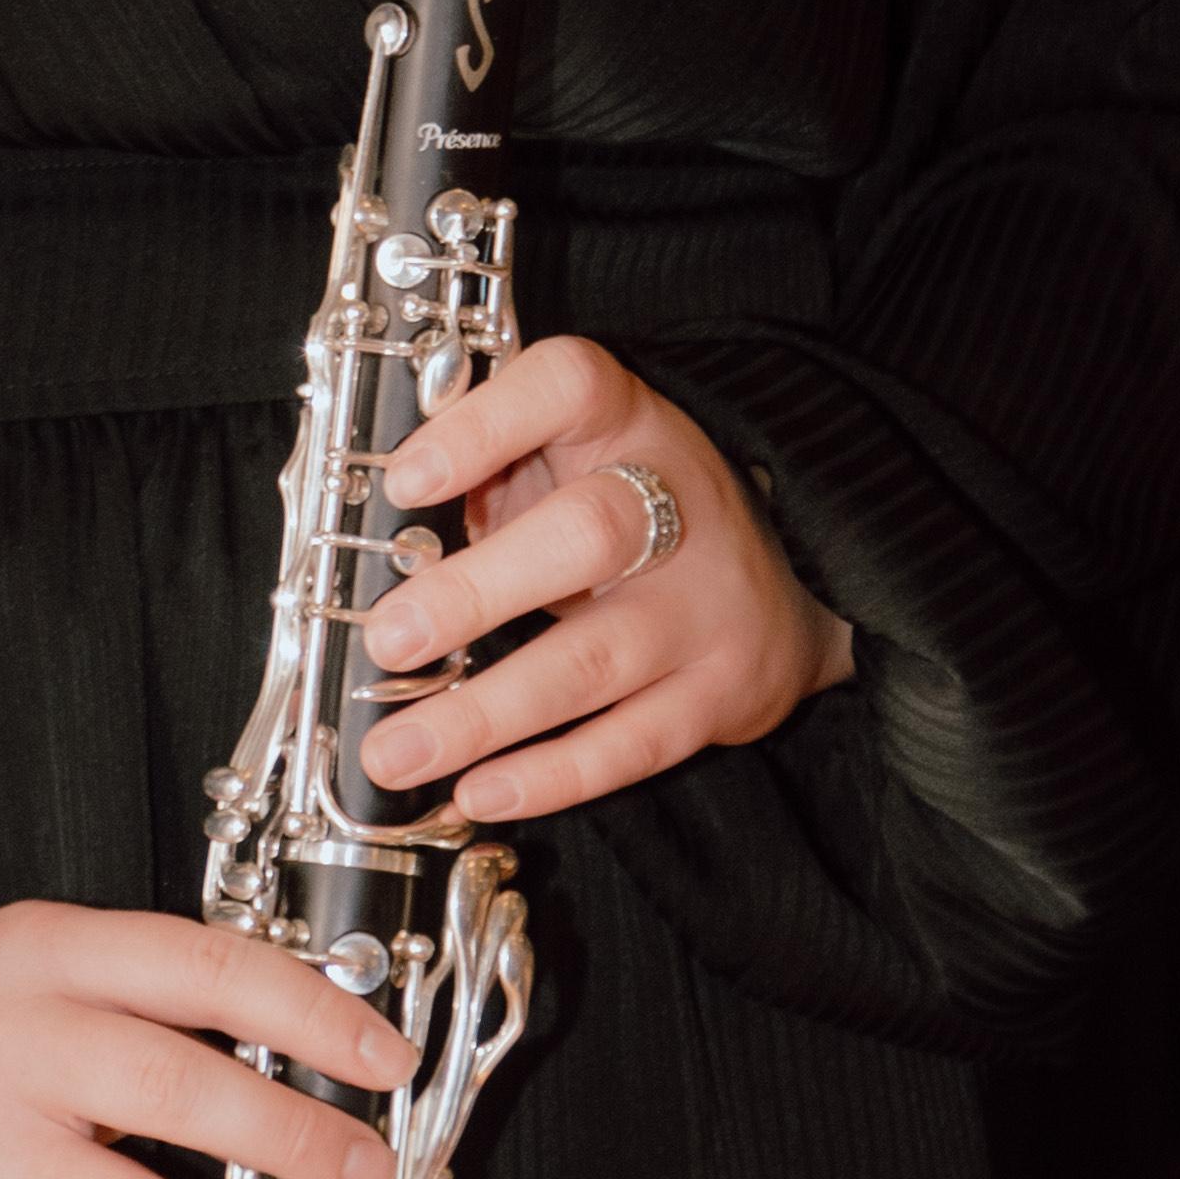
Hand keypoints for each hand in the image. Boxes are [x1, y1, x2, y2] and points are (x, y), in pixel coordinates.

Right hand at [0, 877, 416, 1178]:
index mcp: (49, 953)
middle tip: (369, 1174)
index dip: (308, 1013)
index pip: (199, 967)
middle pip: (169, 1089)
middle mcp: (11, 1046)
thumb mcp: (52, 956)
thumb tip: (321, 1044)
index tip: (386, 1058)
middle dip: (290, 1139)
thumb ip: (162, 991)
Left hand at [362, 337, 852, 825]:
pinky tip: (479, 791)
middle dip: (477, 592)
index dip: (483, 426)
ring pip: (594, 660)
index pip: (565, 386)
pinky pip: (630, 744)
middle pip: (586, 536)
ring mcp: (702, 608)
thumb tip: (379, 537)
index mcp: (624, 422)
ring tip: (396, 752)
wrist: (800, 573)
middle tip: (388, 638)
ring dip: (484, 715)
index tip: (405, 480)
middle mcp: (674, 508)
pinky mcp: (720, 694)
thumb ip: (491, 472)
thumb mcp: (574, 452)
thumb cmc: (634, 505)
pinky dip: (550, 776)